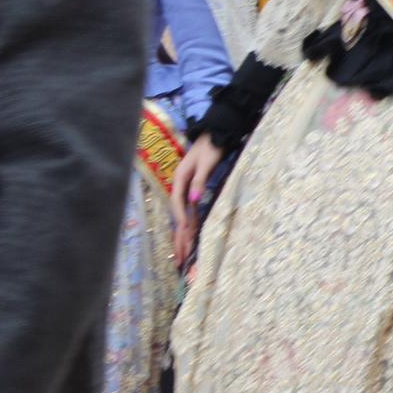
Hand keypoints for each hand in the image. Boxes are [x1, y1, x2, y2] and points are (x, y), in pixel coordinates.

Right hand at [169, 137, 226, 264]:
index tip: (184, 232)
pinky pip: (188, 213)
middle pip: (177, 214)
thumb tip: (194, 200)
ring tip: (182, 256)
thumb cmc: (211, 147)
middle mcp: (180, 186)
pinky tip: (189, 238)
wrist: (216, 134)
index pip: (177, 202)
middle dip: (178, 236)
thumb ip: (200, 181)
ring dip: (182, 235)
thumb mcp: (206, 163)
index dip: (180, 218)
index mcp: (180, 179)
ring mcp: (186, 190)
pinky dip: (189, 226)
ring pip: (182, 216)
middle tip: (180, 258)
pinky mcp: (193, 191)